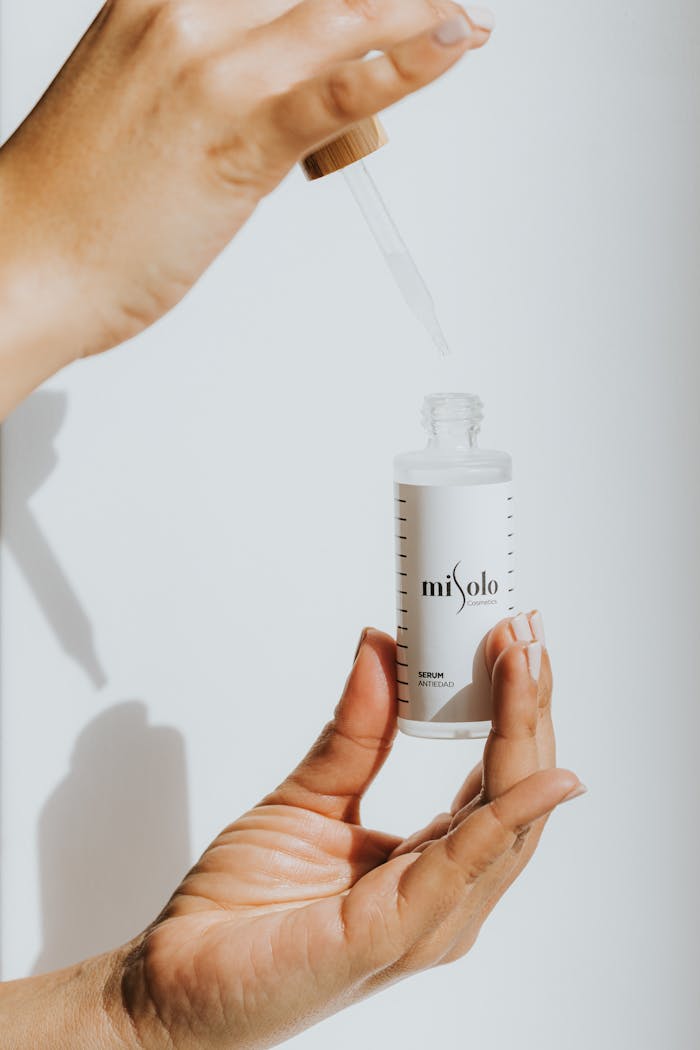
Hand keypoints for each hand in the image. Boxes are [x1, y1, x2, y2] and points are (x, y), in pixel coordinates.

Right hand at [0, 0, 492, 414]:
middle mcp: (184, 11)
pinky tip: (451, 41)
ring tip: (462, 16)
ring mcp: (213, 70)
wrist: (27, 263)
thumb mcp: (135, 96)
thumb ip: (202, 68)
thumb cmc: (76, 198)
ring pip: (341, 15)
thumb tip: (271, 76)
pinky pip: (340, 89)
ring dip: (417, 9)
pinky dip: (406, 62)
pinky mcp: (238, 137)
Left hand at [111, 613, 583, 1048]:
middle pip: (514, 794)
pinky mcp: (392, 934)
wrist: (175, 974)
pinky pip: (465, 867)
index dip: (512, 707)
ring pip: (506, 822)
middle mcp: (443, 892)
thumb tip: (381, 646)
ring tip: (526, 663)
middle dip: (530, 708)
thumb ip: (356, 731)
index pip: (495, 779)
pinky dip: (510, 816)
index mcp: (429, 863)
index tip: (516, 638)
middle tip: (529, 632)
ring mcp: (426, 918)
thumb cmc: (243, 903)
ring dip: (523, 736)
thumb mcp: (310, 794)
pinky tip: (539, 775)